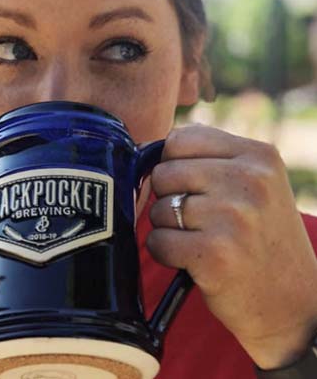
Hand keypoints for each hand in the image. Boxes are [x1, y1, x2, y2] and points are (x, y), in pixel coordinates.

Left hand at [146, 124, 316, 368]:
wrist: (293, 303)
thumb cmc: (261, 237)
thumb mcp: (255, 183)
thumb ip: (209, 159)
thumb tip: (149, 149)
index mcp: (258, 155)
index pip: (180, 138)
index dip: (172, 164)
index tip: (189, 185)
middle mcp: (249, 181)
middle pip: (164, 173)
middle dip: (168, 198)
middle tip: (196, 219)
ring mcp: (233, 217)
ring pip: (159, 209)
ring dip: (168, 229)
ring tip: (200, 240)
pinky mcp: (214, 255)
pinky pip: (158, 242)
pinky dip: (165, 254)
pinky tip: (192, 260)